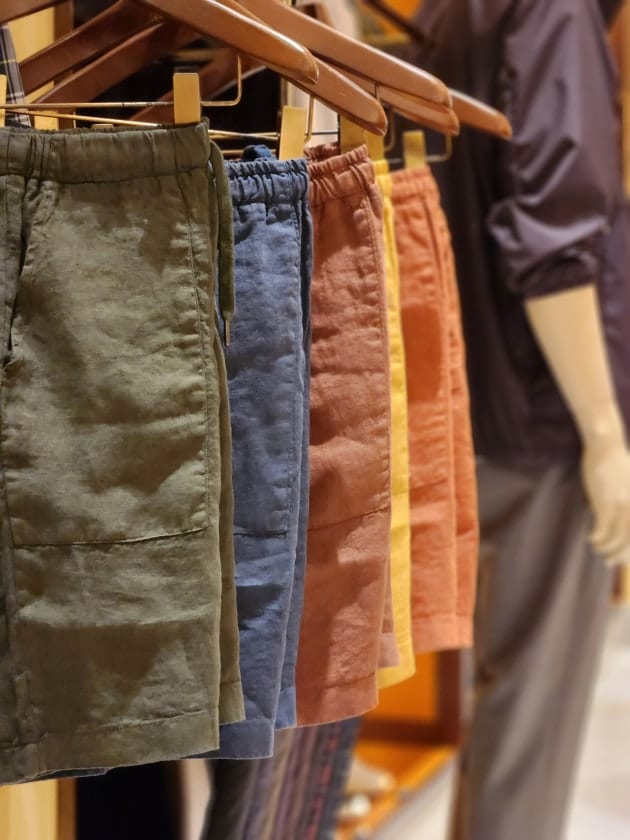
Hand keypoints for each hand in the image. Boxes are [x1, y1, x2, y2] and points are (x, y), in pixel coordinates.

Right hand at [582, 437, 629, 566]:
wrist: (606, 446)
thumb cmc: (615, 463)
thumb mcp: (627, 483)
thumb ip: (626, 499)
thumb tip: (615, 513)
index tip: (624, 559)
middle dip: (620, 555)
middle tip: (609, 562)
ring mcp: (621, 505)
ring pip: (617, 538)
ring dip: (606, 548)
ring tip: (597, 549)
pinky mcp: (604, 503)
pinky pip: (602, 529)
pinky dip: (596, 537)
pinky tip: (590, 538)